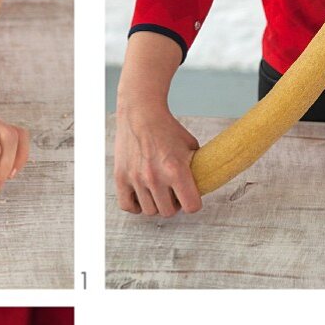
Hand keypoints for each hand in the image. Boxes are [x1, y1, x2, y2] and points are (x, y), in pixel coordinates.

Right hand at [114, 101, 201, 216]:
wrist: (141, 113)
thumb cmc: (167, 128)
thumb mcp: (190, 146)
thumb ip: (196, 168)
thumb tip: (203, 184)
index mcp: (176, 170)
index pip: (191, 206)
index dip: (193, 203)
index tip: (190, 198)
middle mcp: (155, 177)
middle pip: (169, 212)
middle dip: (174, 204)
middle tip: (173, 194)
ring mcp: (136, 179)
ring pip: (149, 211)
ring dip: (156, 204)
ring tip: (158, 192)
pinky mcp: (121, 177)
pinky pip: (128, 206)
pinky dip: (136, 206)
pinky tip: (142, 197)